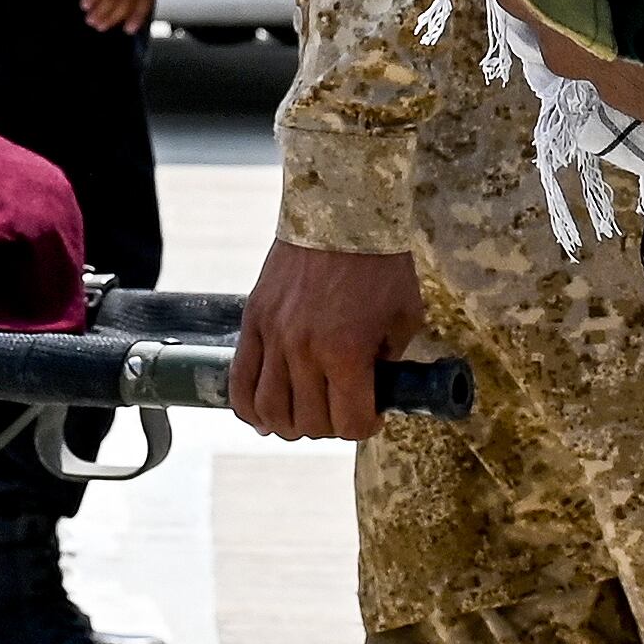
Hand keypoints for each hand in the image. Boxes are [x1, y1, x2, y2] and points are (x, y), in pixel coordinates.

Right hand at [231, 240, 426, 439]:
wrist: (339, 217)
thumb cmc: (379, 265)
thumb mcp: (403, 318)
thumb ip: (388, 361)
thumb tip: (373, 391)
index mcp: (347, 352)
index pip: (349, 423)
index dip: (364, 427)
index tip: (370, 416)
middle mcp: (305, 350)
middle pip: (308, 422)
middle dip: (329, 426)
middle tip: (340, 410)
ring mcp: (273, 337)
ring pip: (268, 410)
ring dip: (288, 424)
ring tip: (302, 415)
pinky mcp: (253, 323)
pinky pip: (239, 381)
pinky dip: (249, 408)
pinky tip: (264, 415)